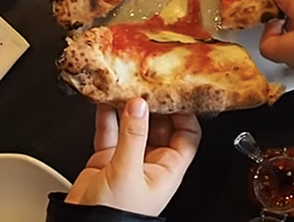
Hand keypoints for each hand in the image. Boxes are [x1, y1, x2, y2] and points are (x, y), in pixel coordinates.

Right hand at [66, 99, 201, 216]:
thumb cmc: (116, 216)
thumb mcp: (128, 172)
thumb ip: (133, 136)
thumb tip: (140, 105)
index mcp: (168, 169)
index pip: (187, 134)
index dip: (185, 113)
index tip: (177, 92)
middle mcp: (151, 162)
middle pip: (161, 125)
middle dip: (155, 105)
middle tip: (149, 85)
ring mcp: (128, 159)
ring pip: (134, 125)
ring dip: (130, 107)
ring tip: (128, 88)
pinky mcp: (106, 158)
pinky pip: (110, 131)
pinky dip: (107, 116)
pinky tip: (106, 101)